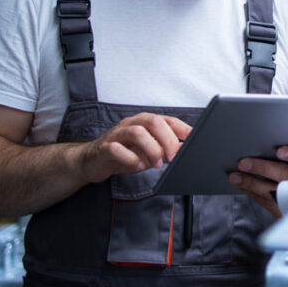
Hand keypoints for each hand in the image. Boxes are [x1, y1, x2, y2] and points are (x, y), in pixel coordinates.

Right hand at [77, 113, 191, 183]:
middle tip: (173, 157)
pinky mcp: (104, 147)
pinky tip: (138, 166)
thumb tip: (185, 152)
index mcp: (146, 122)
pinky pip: (117, 148)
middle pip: (154, 122)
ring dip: (151, 149)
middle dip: (167, 139)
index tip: (195, 141)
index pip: (168, 120)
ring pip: (137, 132)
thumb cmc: (125, 154)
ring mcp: (117, 134)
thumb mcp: (149, 152)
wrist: (92, 161)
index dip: (183, 130)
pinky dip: (130, 158)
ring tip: (156, 164)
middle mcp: (132, 124)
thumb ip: (165, 150)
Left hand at [228, 145, 287, 215]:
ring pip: (273, 191)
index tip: (280, 151)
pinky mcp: (286, 208)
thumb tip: (265, 136)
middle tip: (243, 162)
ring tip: (235, 176)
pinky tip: (240, 184)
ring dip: (251, 183)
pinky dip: (251, 192)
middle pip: (286, 175)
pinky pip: (266, 201)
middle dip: (263, 168)